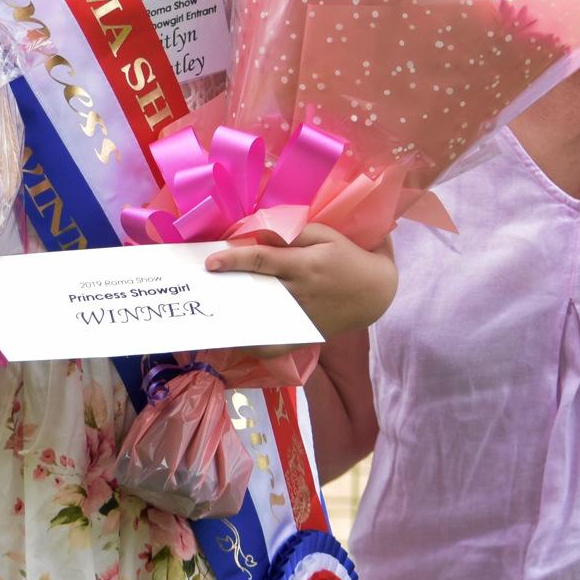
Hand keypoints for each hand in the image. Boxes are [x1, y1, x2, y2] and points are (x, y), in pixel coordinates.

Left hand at [201, 225, 396, 338]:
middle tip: (203, 286)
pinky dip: (255, 346)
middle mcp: (299, 293)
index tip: (211, 262)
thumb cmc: (348, 256)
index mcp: (304, 265)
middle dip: (229, 288)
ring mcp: (300, 317)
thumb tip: (258, 234)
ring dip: (236, 317)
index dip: (235, 259)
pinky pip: (275, 345)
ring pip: (261, 319)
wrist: (376, 292)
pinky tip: (237, 339)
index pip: (263, 260)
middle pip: (256, 290)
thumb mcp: (325, 235)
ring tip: (212, 312)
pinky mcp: (304, 333)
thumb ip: (291, 234)